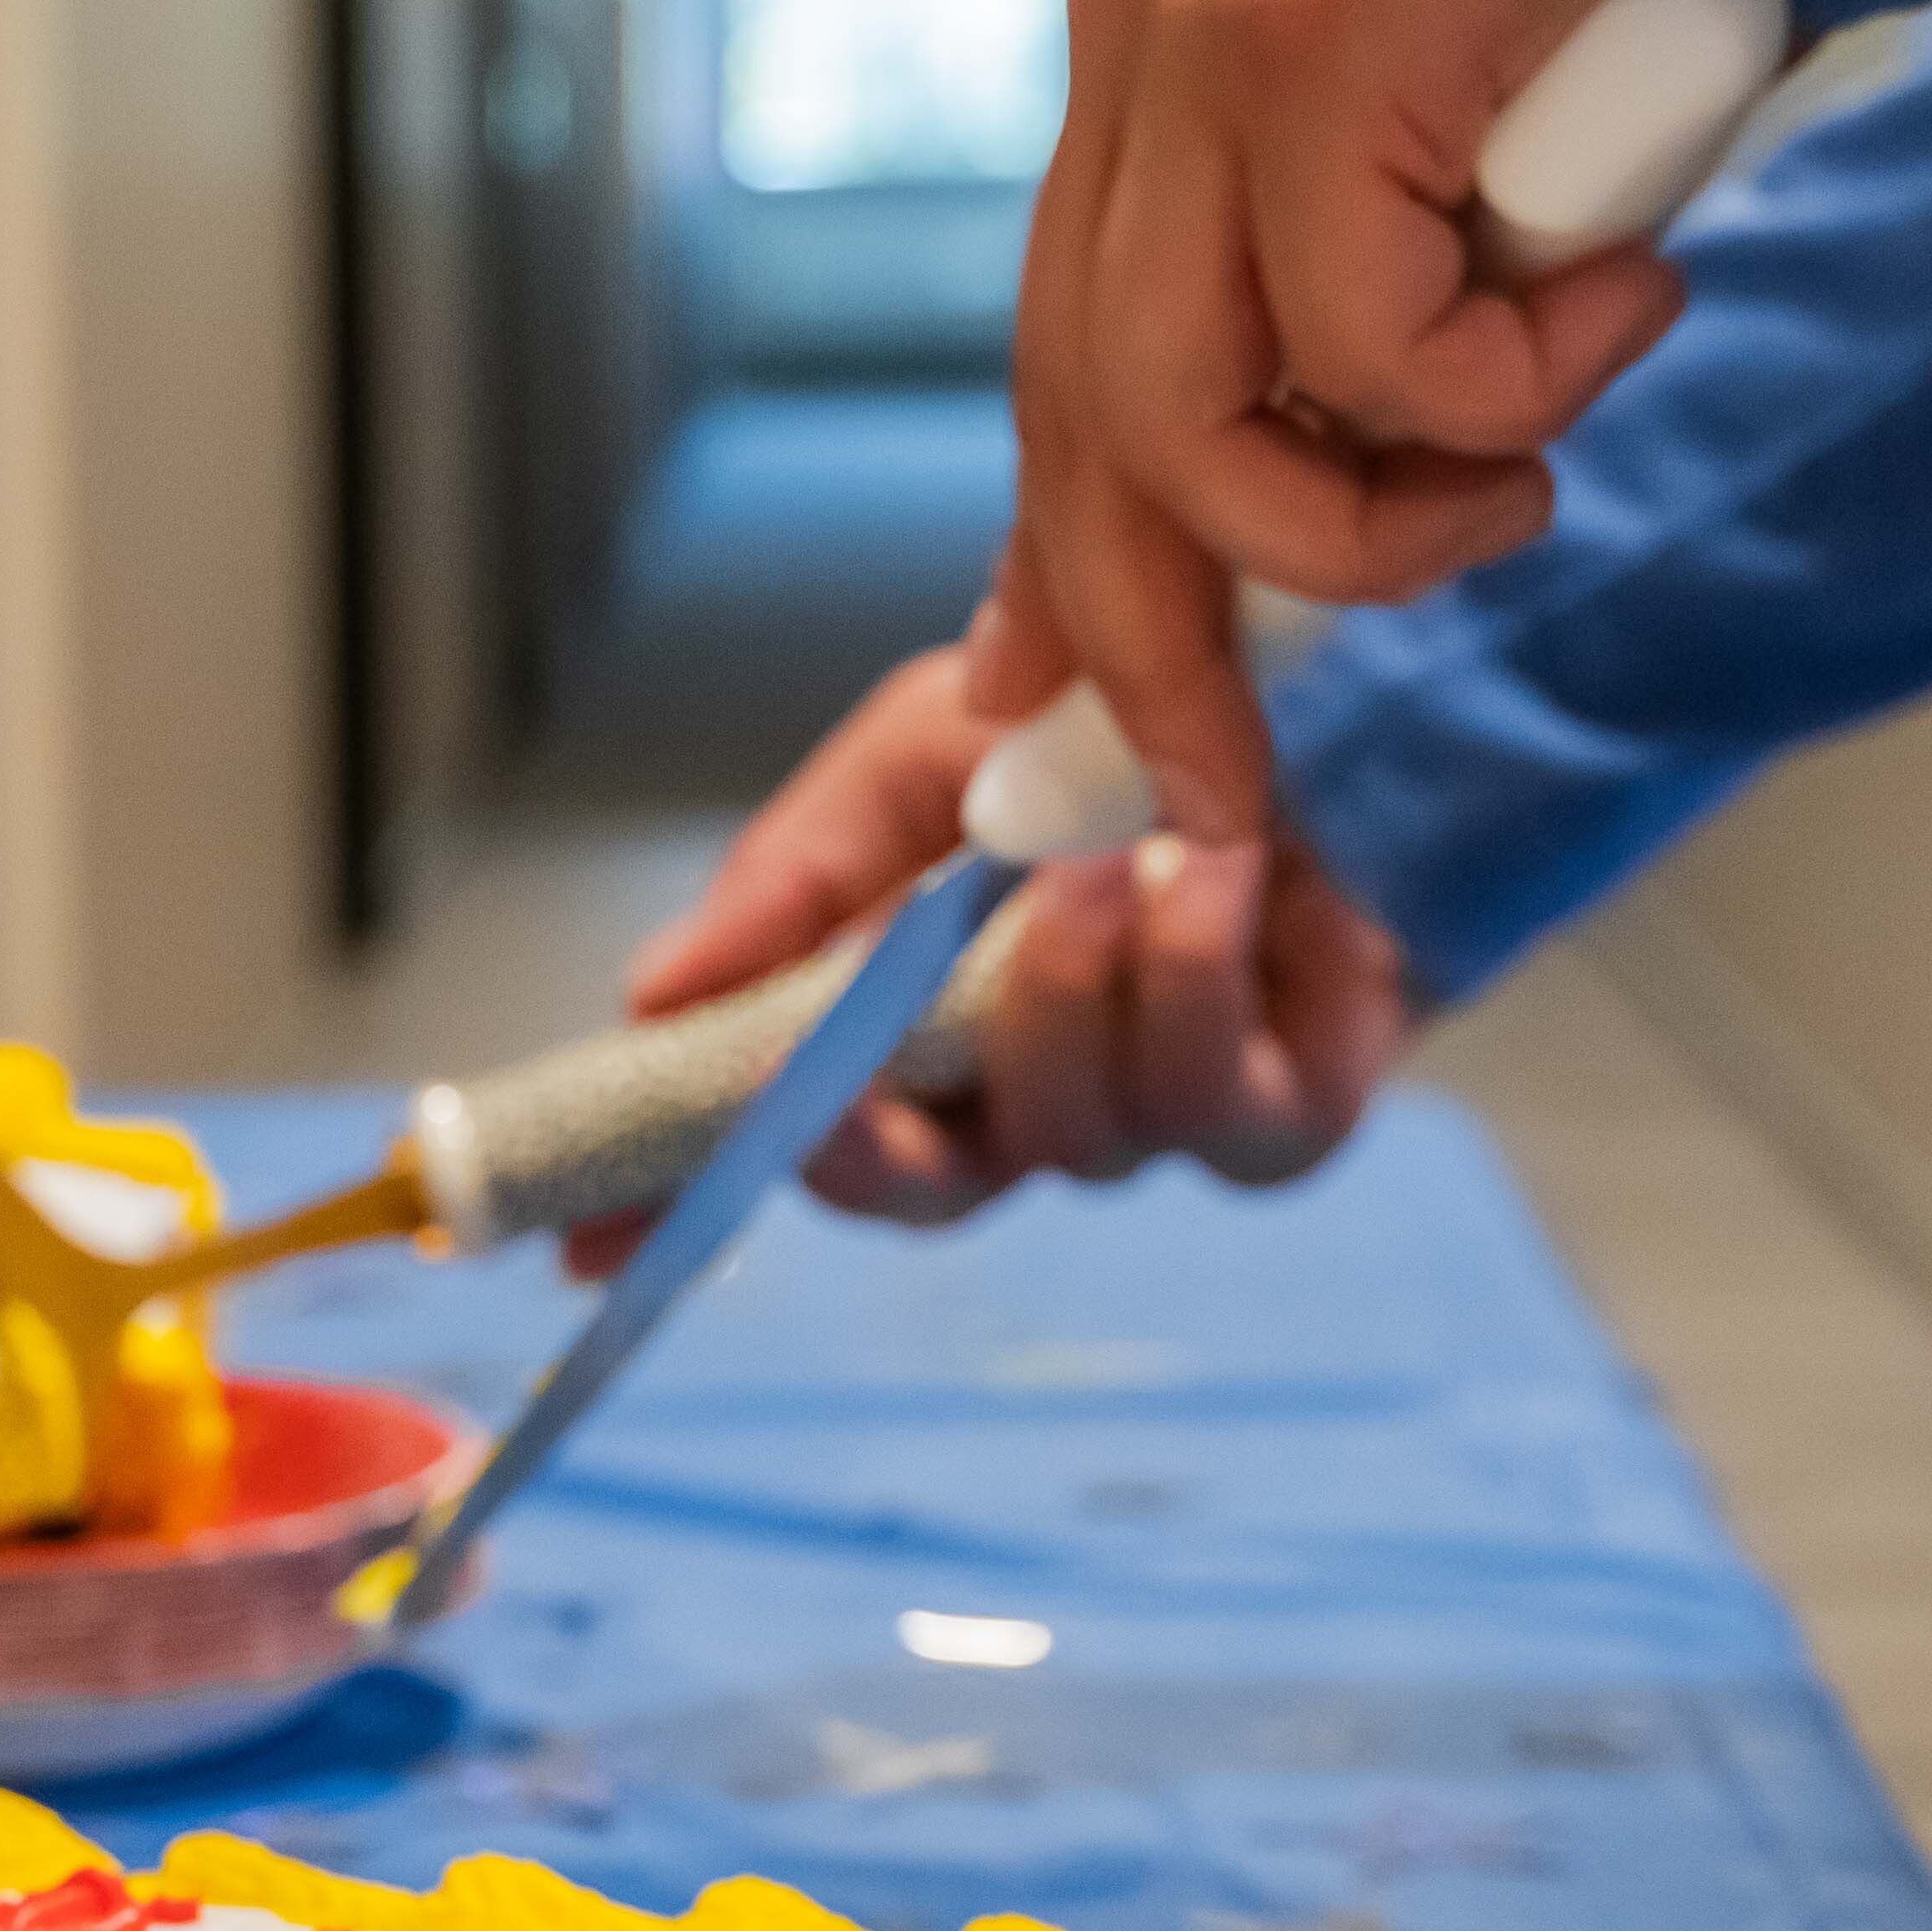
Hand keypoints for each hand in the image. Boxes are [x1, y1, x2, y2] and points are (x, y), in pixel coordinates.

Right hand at [585, 644, 1415, 1261]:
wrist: (1343, 686)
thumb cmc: (1119, 732)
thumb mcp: (919, 760)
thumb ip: (796, 877)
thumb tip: (647, 997)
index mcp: (926, 1048)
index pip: (787, 1154)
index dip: (687, 1211)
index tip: (587, 1243)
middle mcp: (1035, 1109)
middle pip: (925, 1197)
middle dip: (870, 1137)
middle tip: (841, 1034)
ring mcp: (1166, 1121)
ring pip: (1083, 1136)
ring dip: (1068, 988)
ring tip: (1096, 854)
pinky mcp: (1300, 1109)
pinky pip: (1234, 1107)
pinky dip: (1210, 972)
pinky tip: (1224, 874)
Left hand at [986, 0, 1669, 841]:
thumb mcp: (1466, 170)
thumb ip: (1354, 304)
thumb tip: (1293, 508)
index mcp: (1149, 59)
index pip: (1055, 357)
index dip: (1050, 560)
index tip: (1041, 701)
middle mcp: (1135, 38)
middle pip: (1080, 419)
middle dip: (1157, 635)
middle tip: (1231, 787)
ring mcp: (1196, 32)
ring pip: (1184, 416)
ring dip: (1365, 526)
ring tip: (1519, 490)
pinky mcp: (1302, 46)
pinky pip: (1363, 344)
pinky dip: (1501, 388)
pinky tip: (1625, 295)